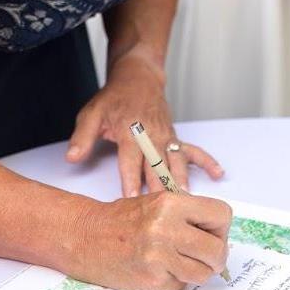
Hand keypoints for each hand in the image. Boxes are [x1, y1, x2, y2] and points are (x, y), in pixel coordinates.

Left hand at [65, 50, 224, 196]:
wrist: (138, 77)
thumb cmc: (113, 99)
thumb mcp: (92, 113)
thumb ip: (82, 137)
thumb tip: (71, 158)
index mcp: (130, 130)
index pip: (130, 160)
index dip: (130, 180)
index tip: (132, 200)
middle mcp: (151, 135)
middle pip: (156, 165)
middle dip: (159, 188)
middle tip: (164, 212)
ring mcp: (166, 137)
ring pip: (176, 163)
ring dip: (181, 182)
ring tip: (187, 203)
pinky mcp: (175, 138)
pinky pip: (194, 151)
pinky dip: (207, 162)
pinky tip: (218, 175)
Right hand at [71, 191, 233, 289]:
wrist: (87, 237)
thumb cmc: (123, 220)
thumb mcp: (158, 203)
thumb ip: (188, 215)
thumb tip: (220, 234)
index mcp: (171, 203)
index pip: (221, 215)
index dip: (220, 228)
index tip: (212, 234)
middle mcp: (166, 227)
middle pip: (217, 250)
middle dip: (215, 256)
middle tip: (204, 256)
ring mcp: (159, 256)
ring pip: (203, 273)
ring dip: (196, 272)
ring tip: (179, 262)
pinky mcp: (152, 279)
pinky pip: (180, 285)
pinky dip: (174, 280)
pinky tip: (158, 269)